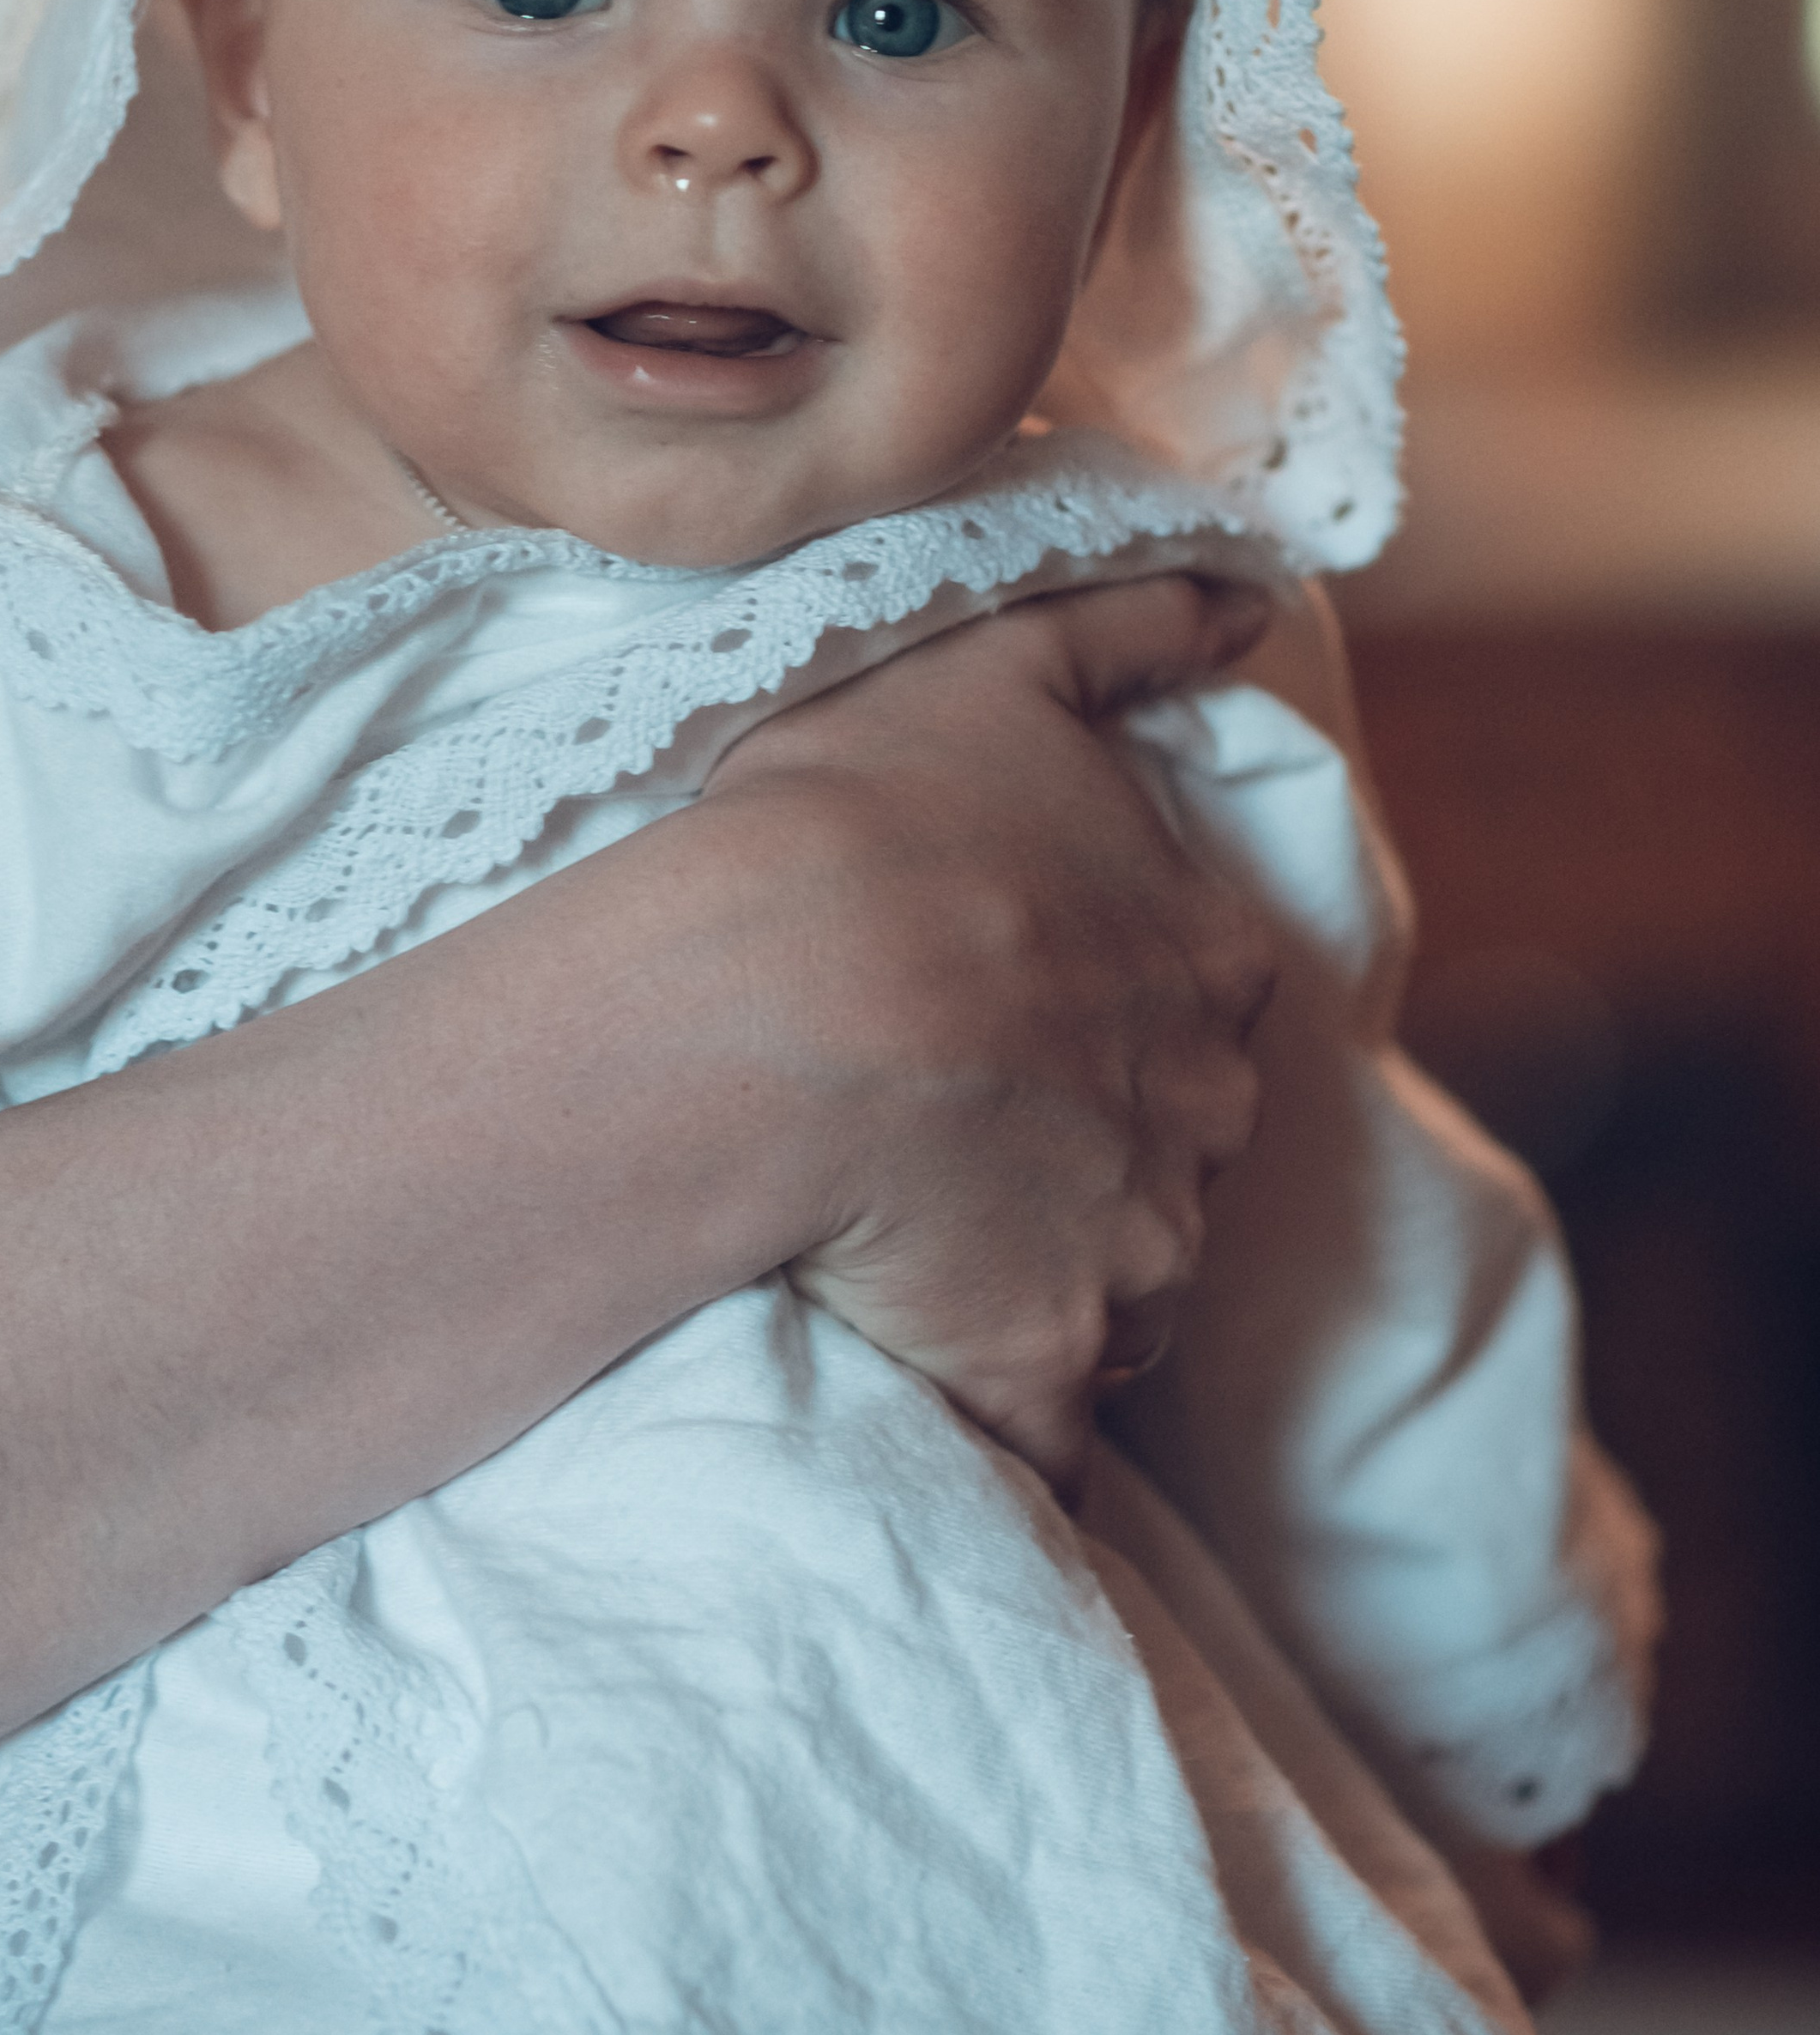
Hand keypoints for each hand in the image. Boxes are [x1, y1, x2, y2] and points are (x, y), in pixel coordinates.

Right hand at [706, 577, 1274, 1490]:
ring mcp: (1133, 1248)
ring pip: (1117, 1283)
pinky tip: (942, 1409)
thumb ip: (1131, 626)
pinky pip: (1047, 1432)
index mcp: (1202, 955)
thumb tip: (1243, 601)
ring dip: (1043, 1280)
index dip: (1093, 1013)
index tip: (1001, 1016)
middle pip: (1163, 1149)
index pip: (1187, 1007)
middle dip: (1085, 1154)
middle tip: (952, 1137)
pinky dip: (1012, 1429)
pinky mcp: (1048, 1362)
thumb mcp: (1001, 664)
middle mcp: (1199, 1111)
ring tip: (916, 1257)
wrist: (790, 986)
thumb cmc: (870, 814)